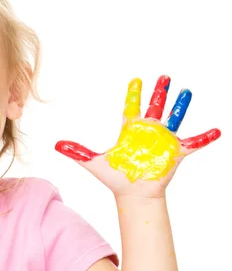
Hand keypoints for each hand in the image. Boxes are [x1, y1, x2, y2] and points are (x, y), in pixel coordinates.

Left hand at [55, 76, 220, 197]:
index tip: (136, 79)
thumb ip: (77, 151)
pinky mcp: (175, 152)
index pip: (131, 107)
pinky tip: (216, 131)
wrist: (132, 195)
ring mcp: (163, 141)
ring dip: (180, 105)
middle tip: (164, 75)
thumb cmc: (116, 178)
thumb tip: (55, 145)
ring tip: (186, 91)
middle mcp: (148, 132)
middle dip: (159, 92)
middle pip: (155, 107)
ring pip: (174, 118)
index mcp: (130, 131)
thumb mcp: (93, 162)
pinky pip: (194, 143)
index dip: (134, 93)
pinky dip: (205, 137)